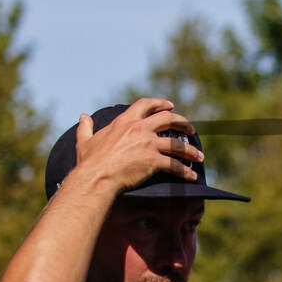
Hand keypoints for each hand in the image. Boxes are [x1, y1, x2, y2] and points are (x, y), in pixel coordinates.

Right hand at [73, 98, 203, 194]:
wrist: (96, 177)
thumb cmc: (90, 162)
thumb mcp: (85, 141)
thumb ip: (86, 127)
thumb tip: (83, 116)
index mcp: (124, 121)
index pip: (145, 105)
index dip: (160, 103)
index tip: (170, 105)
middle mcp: (139, 129)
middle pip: (168, 119)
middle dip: (183, 123)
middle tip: (191, 130)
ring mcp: (147, 144)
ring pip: (177, 144)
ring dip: (190, 151)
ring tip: (199, 157)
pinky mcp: (153, 161)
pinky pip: (175, 165)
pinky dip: (185, 171)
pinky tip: (192, 177)